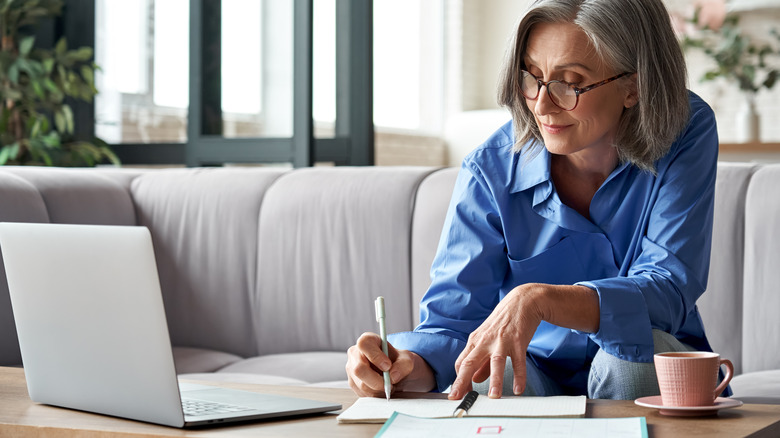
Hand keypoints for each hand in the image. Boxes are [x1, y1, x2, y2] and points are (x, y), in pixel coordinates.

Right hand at [346, 332, 434, 396]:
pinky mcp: (353, 383)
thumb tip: (393, 376)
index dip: (375, 356)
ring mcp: (351, 369)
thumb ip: (403, 365)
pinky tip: (382, 389)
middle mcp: (355, 353)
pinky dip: (375, 394)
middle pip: (359, 369)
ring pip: (361, 384)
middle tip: (390, 383)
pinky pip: (362, 393)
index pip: (364, 345)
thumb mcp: (407, 359)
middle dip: (377, 380)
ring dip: (378, 389)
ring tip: (389, 385)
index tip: (388, 366)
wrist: (395, 371)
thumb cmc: (398, 361)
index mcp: (367, 341)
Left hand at [449, 284, 544, 399]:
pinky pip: (519, 361)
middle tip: (458, 398)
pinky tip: (518, 389)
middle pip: (470, 362)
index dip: (458, 379)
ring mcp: (502, 341)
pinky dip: (519, 376)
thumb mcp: (488, 339)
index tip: (458, 394)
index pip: (461, 362)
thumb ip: (481, 361)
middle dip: (462, 382)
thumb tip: (474, 379)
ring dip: (494, 381)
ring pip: (495, 363)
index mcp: (475, 340)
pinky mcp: (518, 341)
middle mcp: (485, 341)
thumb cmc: (503, 322)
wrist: (522, 301)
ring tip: (494, 397)